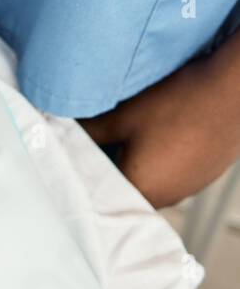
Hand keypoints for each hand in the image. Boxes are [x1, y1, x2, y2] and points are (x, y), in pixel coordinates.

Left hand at [80, 53, 239, 208]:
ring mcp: (190, 187)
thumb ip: (89, 134)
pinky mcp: (205, 173)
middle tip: (92, 147)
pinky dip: (158, 160)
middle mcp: (169, 198)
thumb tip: (64, 136)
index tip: (71, 163)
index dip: (84, 179)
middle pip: (126, 192)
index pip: (102, 198)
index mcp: (143, 191)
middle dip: (108, 172)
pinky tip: (155, 137)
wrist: (232, 90)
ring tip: (125, 138)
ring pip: (150, 182)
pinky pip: (172, 173)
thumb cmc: (178, 105)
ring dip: (135, 165)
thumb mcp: (121, 117)